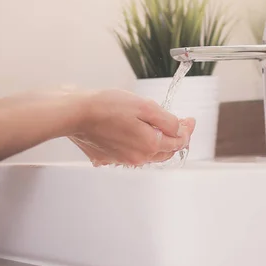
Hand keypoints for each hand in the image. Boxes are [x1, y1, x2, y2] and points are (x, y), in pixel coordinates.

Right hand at [70, 89, 194, 167]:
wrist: (75, 113)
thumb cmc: (106, 107)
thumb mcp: (144, 106)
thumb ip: (166, 120)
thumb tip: (180, 129)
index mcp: (149, 146)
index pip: (178, 142)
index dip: (187, 129)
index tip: (189, 120)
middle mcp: (137, 158)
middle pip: (164, 151)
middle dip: (174, 137)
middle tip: (179, 123)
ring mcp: (121, 159)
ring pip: (147, 152)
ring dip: (154, 140)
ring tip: (154, 124)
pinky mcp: (107, 156)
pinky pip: (128, 151)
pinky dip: (134, 143)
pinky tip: (131, 130)